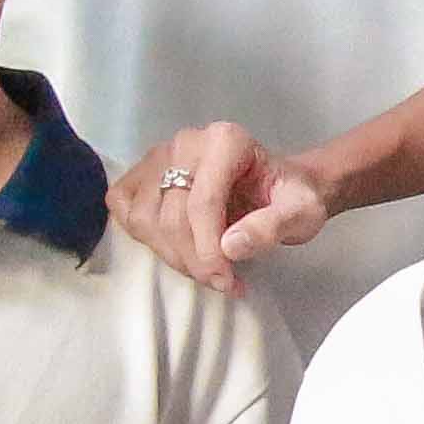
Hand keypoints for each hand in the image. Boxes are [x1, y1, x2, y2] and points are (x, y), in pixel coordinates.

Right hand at [112, 121, 330, 296]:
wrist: (281, 186)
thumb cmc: (291, 197)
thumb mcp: (302, 213)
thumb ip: (272, 227)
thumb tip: (230, 246)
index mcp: (226, 142)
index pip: (202, 204)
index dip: (208, 251)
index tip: (226, 281)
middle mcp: (187, 142)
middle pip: (171, 215)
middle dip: (193, 259)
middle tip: (222, 282)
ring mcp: (159, 155)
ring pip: (144, 217)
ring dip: (171, 255)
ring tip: (206, 269)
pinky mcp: (142, 171)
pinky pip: (122, 206)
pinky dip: (143, 235)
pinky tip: (175, 248)